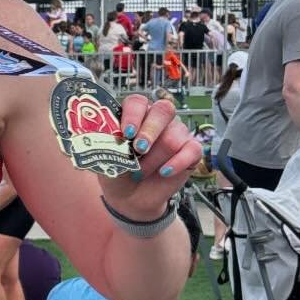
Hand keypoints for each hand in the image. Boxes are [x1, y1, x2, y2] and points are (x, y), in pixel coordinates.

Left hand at [103, 92, 202, 216]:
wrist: (130, 197)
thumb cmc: (118, 172)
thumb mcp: (107, 159)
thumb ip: (109, 145)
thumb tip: (112, 137)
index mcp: (135, 115)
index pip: (138, 102)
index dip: (133, 115)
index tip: (126, 133)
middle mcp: (158, 120)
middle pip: (163, 110)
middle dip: (149, 131)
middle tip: (138, 149)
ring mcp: (177, 133)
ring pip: (173, 136)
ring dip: (154, 158)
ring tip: (140, 171)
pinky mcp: (191, 150)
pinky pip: (192, 149)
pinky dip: (178, 162)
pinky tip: (164, 172)